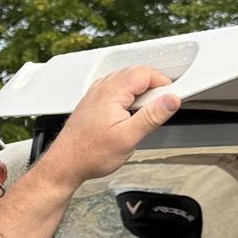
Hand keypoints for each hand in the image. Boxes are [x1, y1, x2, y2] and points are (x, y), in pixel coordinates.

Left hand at [37, 66, 180, 185]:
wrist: (66, 164)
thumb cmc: (90, 154)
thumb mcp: (129, 137)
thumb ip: (152, 116)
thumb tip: (171, 100)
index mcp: (112, 91)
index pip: (146, 72)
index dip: (163, 84)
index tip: (171, 99)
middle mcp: (102, 88)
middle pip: (137, 73)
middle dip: (154, 88)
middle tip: (160, 109)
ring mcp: (96, 94)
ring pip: (126, 81)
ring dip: (140, 93)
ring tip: (143, 116)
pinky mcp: (93, 102)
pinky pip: (116, 90)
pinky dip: (127, 97)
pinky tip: (128, 116)